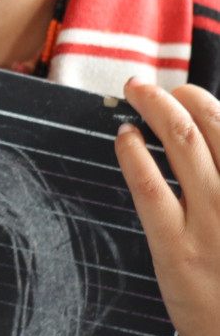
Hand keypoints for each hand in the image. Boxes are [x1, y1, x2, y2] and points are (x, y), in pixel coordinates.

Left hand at [116, 78, 219, 335]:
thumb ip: (219, 179)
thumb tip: (201, 138)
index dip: (204, 100)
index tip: (184, 93)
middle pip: (209, 124)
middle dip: (176, 94)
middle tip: (147, 87)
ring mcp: (213, 224)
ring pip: (181, 140)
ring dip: (153, 106)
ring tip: (135, 94)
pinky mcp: (177, 248)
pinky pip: (150, 185)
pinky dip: (132, 152)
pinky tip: (124, 138)